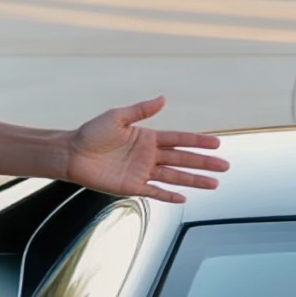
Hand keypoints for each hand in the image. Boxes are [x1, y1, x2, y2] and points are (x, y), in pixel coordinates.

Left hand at [65, 98, 227, 202]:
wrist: (71, 154)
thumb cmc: (91, 134)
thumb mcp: (117, 117)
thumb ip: (141, 110)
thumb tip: (163, 98)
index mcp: (147, 137)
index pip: (179, 139)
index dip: (198, 142)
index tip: (217, 144)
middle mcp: (148, 155)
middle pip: (182, 159)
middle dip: (204, 163)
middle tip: (225, 166)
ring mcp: (141, 171)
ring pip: (174, 176)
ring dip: (194, 180)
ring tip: (214, 183)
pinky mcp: (131, 186)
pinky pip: (154, 192)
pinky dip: (169, 196)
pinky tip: (184, 198)